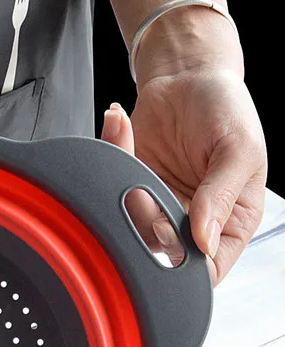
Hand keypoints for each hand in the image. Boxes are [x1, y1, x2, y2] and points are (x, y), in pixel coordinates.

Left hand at [102, 65, 266, 284]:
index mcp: (230, 222)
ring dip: (123, 187)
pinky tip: (121, 129)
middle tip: (146, 182)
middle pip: (159, 253)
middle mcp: (190, 223)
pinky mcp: (128, 190)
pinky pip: (107, 193)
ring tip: (132, 143)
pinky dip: (109, 158)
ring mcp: (156, 208)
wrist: (186, 76)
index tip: (167, 227)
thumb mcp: (239, 148)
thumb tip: (204, 242)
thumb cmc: (224, 108)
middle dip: (145, 218)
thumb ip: (222, 196)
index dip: (183, 262)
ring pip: (128, 227)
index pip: (207, 270)